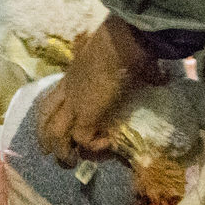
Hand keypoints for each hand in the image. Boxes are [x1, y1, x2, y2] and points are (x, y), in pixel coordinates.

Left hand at [37, 18, 160, 160]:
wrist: (120, 41)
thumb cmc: (122, 42)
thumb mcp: (117, 56)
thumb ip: (127, 68)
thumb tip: (159, 74)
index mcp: (71, 77)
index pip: (52, 99)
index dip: (50, 113)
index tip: (55, 123)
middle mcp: (68, 91)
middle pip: (45, 118)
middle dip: (44, 137)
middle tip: (48, 153)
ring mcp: (75, 104)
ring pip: (56, 134)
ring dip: (62, 151)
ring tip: (71, 162)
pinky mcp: (86, 116)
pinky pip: (84, 140)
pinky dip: (94, 146)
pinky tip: (107, 145)